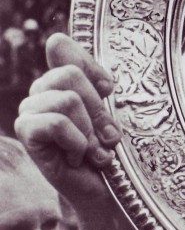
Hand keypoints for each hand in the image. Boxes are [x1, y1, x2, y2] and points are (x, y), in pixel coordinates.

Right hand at [15, 34, 118, 206]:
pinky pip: (54, 122)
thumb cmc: (113, 149)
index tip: (111, 91)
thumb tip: (55, 38)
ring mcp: (30, 113)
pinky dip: (76, 142)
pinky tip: (78, 158)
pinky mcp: (26, 134)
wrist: (111, 191)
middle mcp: (41, 93)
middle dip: (98, 109)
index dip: (91, 69)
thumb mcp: (109, 109)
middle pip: (68, 75)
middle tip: (109, 136)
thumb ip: (87, 75)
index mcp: (61, 81)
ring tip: (96, 150)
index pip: (63, 49)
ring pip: (65, 100)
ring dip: (90, 131)